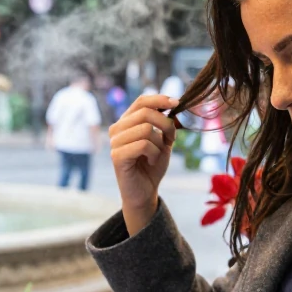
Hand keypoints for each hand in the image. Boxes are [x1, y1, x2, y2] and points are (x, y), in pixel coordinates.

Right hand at [108, 95, 178, 233]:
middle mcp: (117, 129)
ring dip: (159, 143)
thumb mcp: (163, 141)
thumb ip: (165, 124)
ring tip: (158, 154)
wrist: (145, 192)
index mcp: (127, 121)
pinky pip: (143, 145)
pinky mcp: (117, 156)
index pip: (141, 101)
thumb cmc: (152, 166)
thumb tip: (173, 105)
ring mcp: (115, 142)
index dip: (160, 99)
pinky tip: (152, 161)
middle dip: (165, 124)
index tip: (177, 103)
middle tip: (171, 139)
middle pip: (145, 112)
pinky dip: (154, 153)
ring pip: (145, 129)